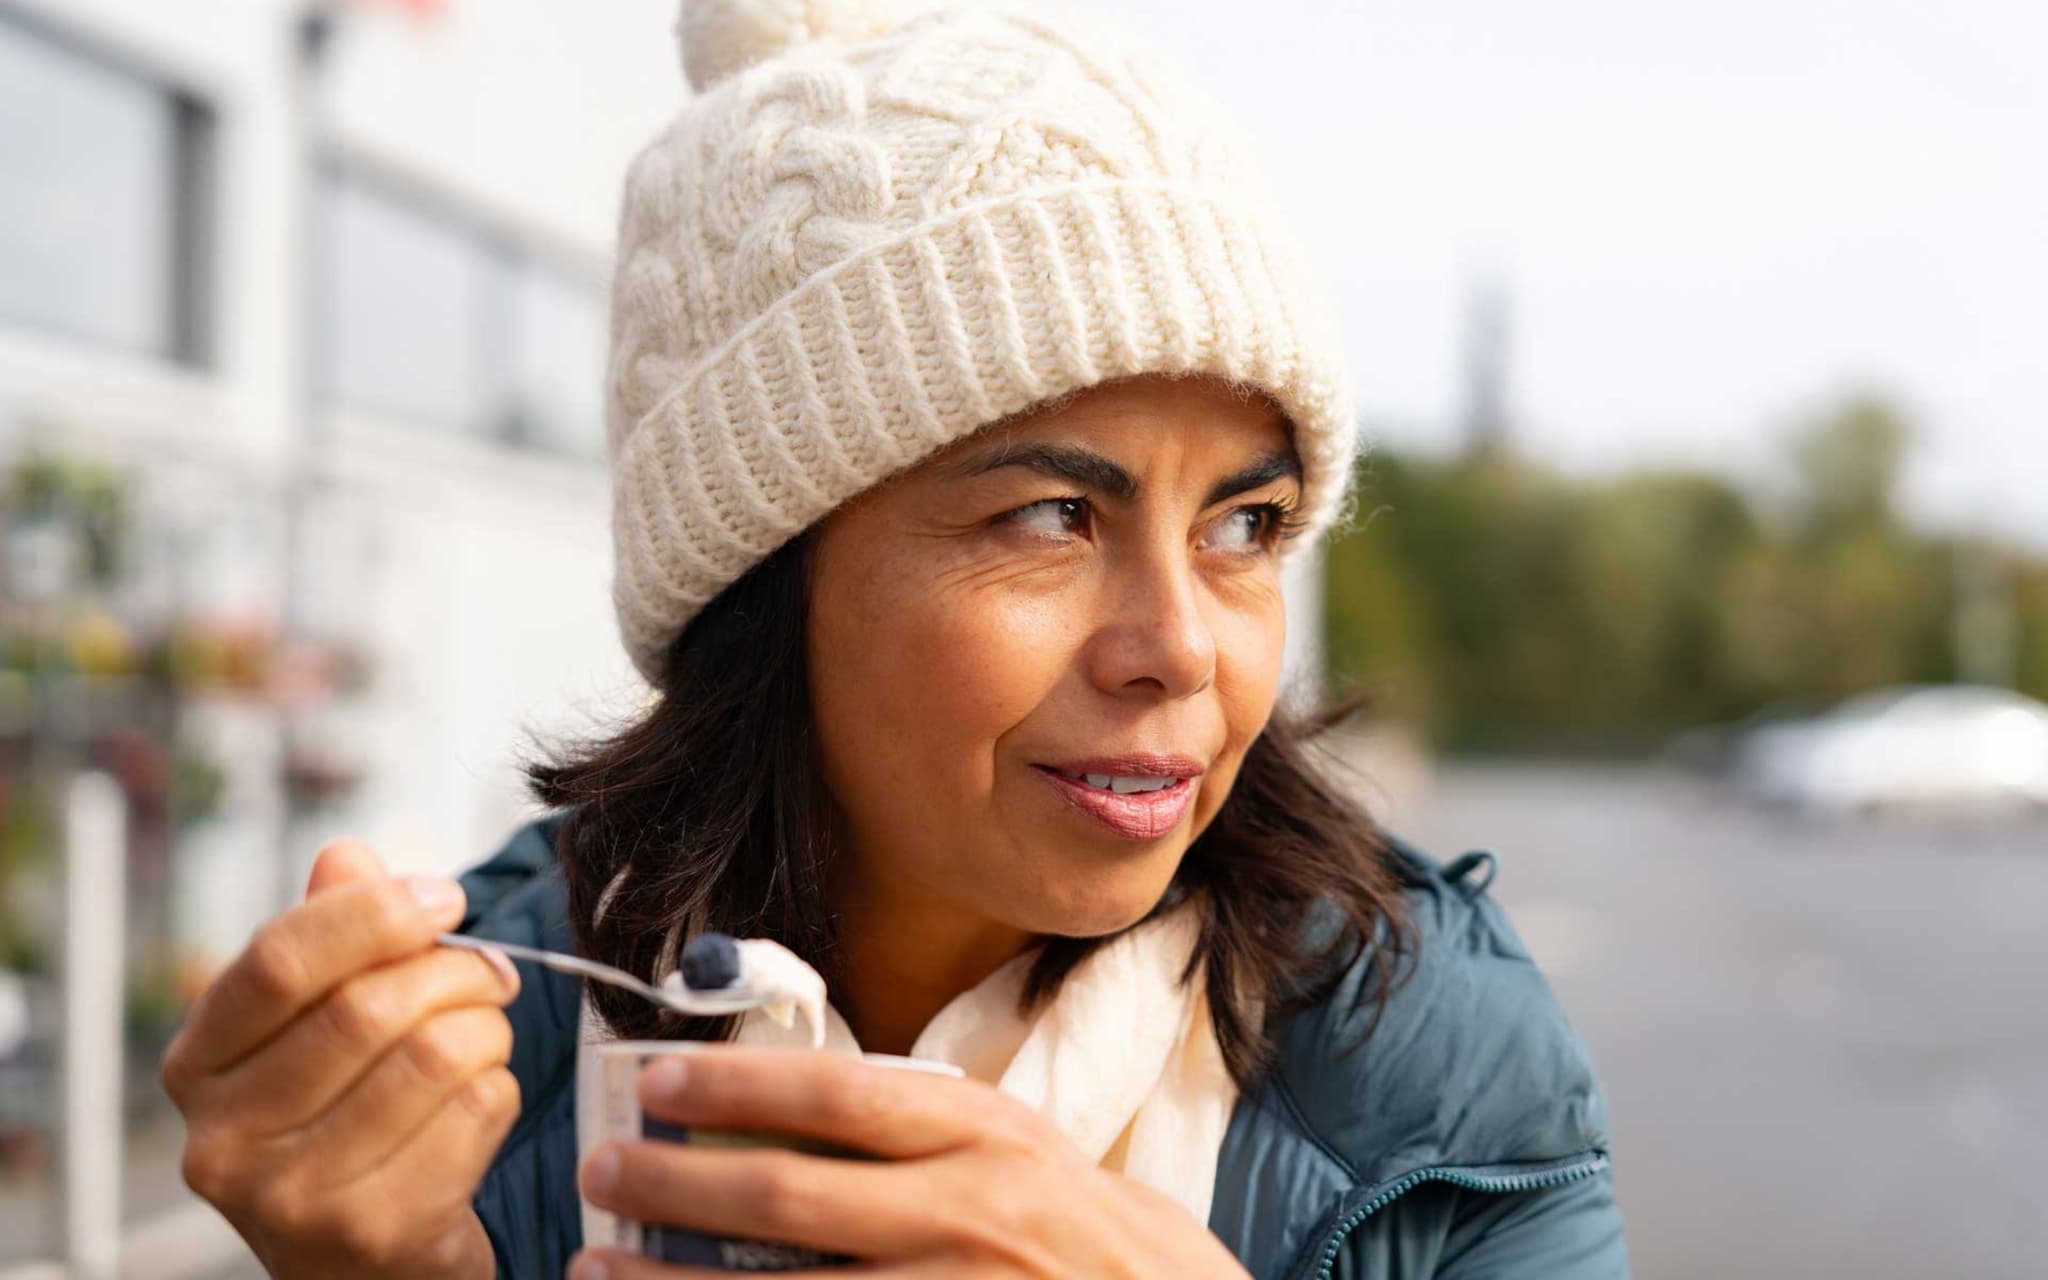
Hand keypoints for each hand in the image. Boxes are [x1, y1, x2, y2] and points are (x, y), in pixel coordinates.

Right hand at [161, 839, 522, 1279]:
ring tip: (485, 1034)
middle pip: (369, 1007)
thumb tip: (346, 855)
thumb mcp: (318, 1025)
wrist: (370, 1262)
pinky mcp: (373, 1231)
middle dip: (457, 971)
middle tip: (493, 972)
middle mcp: (223, 1139)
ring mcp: (291, 1197)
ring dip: (486, 1030)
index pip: (280, 959)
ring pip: (435, 1055)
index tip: (446, 898)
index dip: (375, 913)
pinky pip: (477, 1112)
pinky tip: (480, 1100)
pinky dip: (500, 1088)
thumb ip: (329, 936)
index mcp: (198, 1065)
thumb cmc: (347, 1118)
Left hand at [571, 1045, 1251, 1278]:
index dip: (731, 1083)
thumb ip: (919, 1126)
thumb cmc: (1085, 1231)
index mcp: (982, 1135)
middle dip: (672, 1180)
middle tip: (599, 1169)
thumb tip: (782, 1109)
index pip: (834, 1092)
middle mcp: (964, 1214)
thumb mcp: (1017, 1148)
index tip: (654, 1079)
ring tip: (594, 1271)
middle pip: (783, 1191)